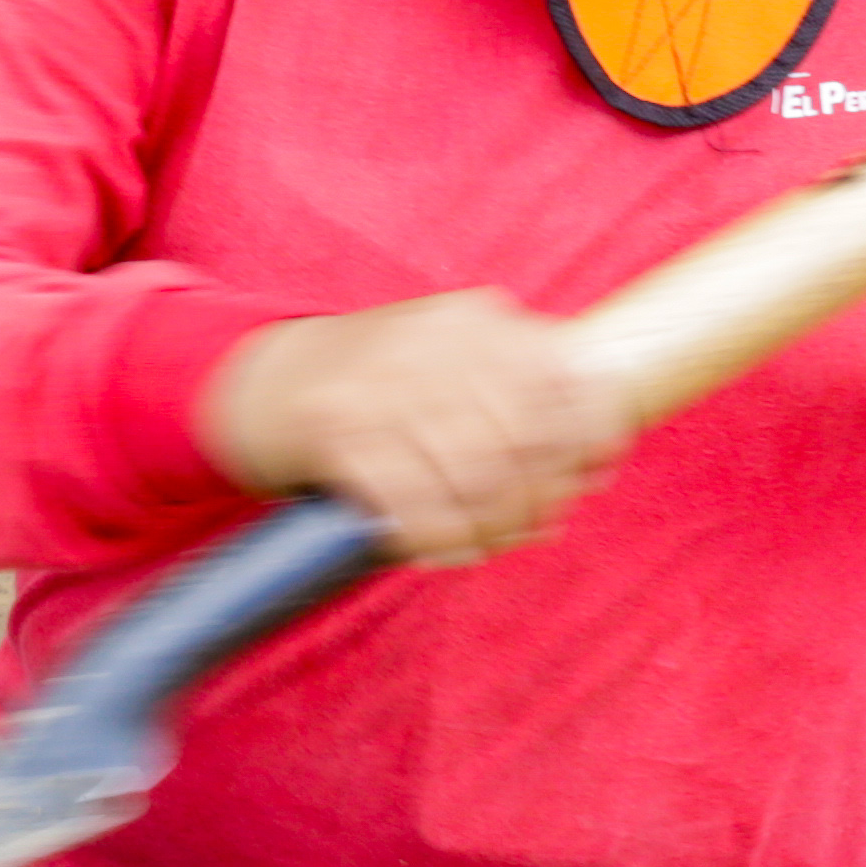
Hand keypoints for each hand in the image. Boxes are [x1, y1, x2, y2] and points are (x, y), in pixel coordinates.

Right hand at [198, 290, 637, 564]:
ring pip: (474, 477)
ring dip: (494, 524)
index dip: (591, 435)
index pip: (560, 378)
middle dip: (543, 491)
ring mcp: (381, 387)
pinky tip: (451, 546)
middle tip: (542, 520)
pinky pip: (414, 507)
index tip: (596, 472)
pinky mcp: (339, 435)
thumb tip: (603, 452)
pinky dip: (441, 538)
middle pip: (522, 437)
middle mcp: (429, 344)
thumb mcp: (453, 357)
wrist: (262, 383)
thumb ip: (525, 392)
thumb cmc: (379, 384)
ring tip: (495, 537)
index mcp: (469, 320)